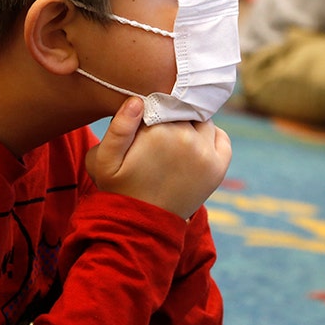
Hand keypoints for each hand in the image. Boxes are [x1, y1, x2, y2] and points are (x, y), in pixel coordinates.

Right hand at [85, 97, 231, 219]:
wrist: (142, 224)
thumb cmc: (119, 188)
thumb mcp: (102, 160)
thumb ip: (117, 127)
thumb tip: (138, 100)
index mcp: (158, 132)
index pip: (163, 100)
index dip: (154, 107)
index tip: (145, 120)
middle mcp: (187, 138)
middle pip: (184, 109)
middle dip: (172, 114)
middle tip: (159, 132)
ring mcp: (206, 153)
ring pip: (203, 120)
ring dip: (192, 124)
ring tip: (175, 138)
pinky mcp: (218, 168)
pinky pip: (222, 137)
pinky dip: (212, 136)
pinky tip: (195, 144)